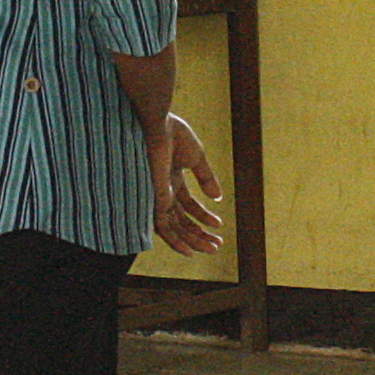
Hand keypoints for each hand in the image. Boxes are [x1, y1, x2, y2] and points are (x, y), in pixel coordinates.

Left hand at [150, 114, 225, 255]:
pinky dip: (175, 241)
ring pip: (173, 227)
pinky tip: (189, 250)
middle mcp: (162, 190)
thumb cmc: (173, 133)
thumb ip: (206, 178)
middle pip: (180, 219)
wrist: (159, 124)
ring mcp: (157, 195)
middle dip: (199, 233)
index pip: (187, 205)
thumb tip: (218, 198)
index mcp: (171, 178)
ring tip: (211, 249)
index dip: (203, 216)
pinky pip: (163, 226)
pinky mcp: (154, 199)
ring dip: (192, 240)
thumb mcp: (196, 157)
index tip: (219, 224)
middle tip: (217, 245)